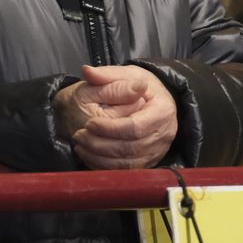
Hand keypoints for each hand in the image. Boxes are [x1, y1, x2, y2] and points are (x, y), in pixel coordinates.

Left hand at [56, 64, 177, 170]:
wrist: (156, 100)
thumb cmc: (140, 87)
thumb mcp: (127, 74)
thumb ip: (106, 74)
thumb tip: (87, 71)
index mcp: (162, 111)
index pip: (135, 127)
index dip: (110, 128)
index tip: (89, 123)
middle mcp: (163, 134)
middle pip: (130, 148)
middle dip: (101, 144)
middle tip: (79, 136)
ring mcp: (157, 151)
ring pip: (127, 164)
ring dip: (100, 158)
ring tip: (80, 146)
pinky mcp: (148, 162)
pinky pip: (126, 171)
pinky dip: (105, 167)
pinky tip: (89, 156)